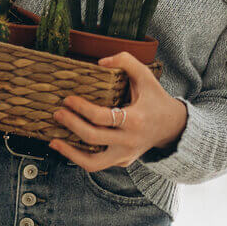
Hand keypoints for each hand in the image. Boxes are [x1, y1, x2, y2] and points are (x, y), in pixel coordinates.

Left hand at [48, 51, 187, 170]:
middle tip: (57, 113)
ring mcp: (126, 155)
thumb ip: (126, 61)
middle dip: (72, 125)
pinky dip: (80, 157)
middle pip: (94, 137)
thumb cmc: (155, 98)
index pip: (102, 117)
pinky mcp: (123, 161)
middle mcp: (130, 141)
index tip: (68, 99)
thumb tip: (100, 62)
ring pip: (94, 163)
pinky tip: (67, 146)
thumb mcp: (146, 76)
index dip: (81, 108)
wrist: (173, 126)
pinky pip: (98, 164)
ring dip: (70, 153)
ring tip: (54, 141)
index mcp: (135, 120)